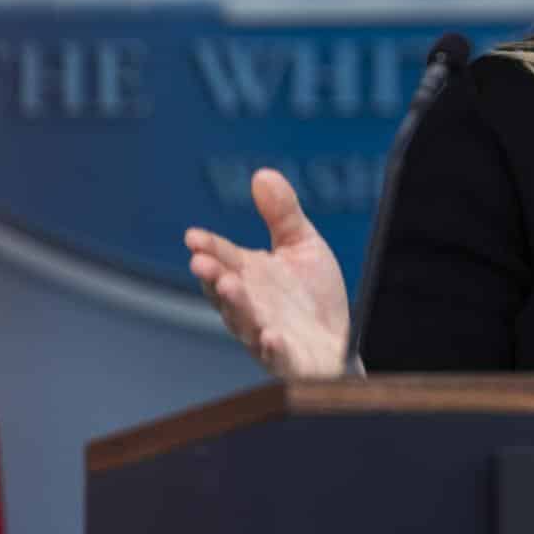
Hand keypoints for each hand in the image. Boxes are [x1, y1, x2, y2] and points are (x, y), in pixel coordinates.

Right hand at [184, 168, 350, 377]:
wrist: (340, 343)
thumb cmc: (312, 296)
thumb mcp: (301, 245)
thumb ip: (282, 214)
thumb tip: (262, 173)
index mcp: (249, 276)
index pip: (223, 258)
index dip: (208, 248)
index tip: (193, 236)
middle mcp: (251, 306)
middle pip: (225, 292)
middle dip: (213, 277)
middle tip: (202, 262)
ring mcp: (267, 335)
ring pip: (245, 323)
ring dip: (236, 306)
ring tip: (230, 286)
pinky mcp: (290, 361)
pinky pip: (278, 358)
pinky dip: (272, 349)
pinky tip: (271, 337)